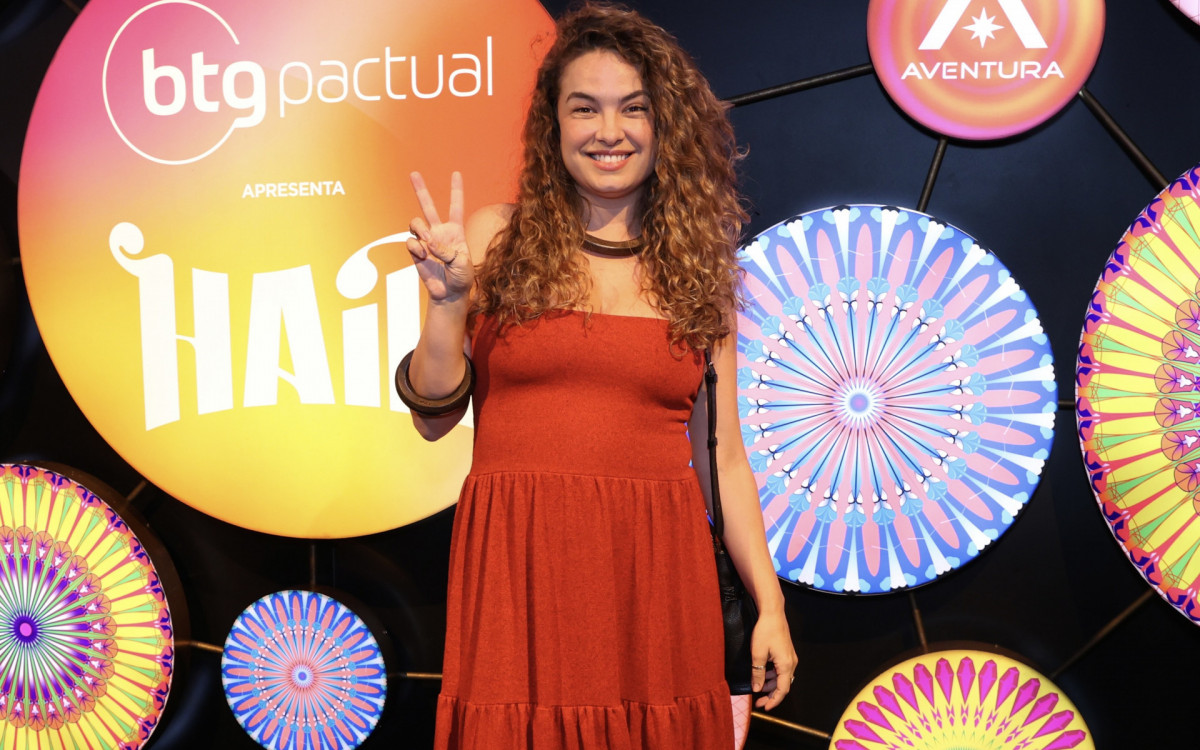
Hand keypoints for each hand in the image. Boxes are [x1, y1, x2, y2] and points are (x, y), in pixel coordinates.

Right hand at [407, 171, 472, 302]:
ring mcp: (426, 241)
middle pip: (428, 206)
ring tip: (426, 241)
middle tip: (413, 173)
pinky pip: (411, 241)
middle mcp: (439, 232)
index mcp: (455, 231)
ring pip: (415, 222)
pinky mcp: (416, 252)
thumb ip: (446, 249)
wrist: (450, 293)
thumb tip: (428, 242)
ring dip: (420, 228)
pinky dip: (416, 247)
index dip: (456, 190)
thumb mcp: (461, 262)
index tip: (456, 173)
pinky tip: (423, 255)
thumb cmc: (461, 277)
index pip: (456, 206)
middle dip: (420, 189)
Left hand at [750, 610, 797, 709]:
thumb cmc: (765, 631)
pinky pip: (781, 669)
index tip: (764, 707)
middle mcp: (791, 663)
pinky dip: (773, 675)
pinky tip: (763, 674)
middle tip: (759, 701)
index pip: (782, 690)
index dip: (774, 701)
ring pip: (782, 677)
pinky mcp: (786, 652)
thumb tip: (757, 689)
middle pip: (783, 685)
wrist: (772, 613)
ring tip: (759, 688)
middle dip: (771, 695)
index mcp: (786, 665)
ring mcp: (790, 657)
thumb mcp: (758, 653)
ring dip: (771, 685)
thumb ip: (758, 673)